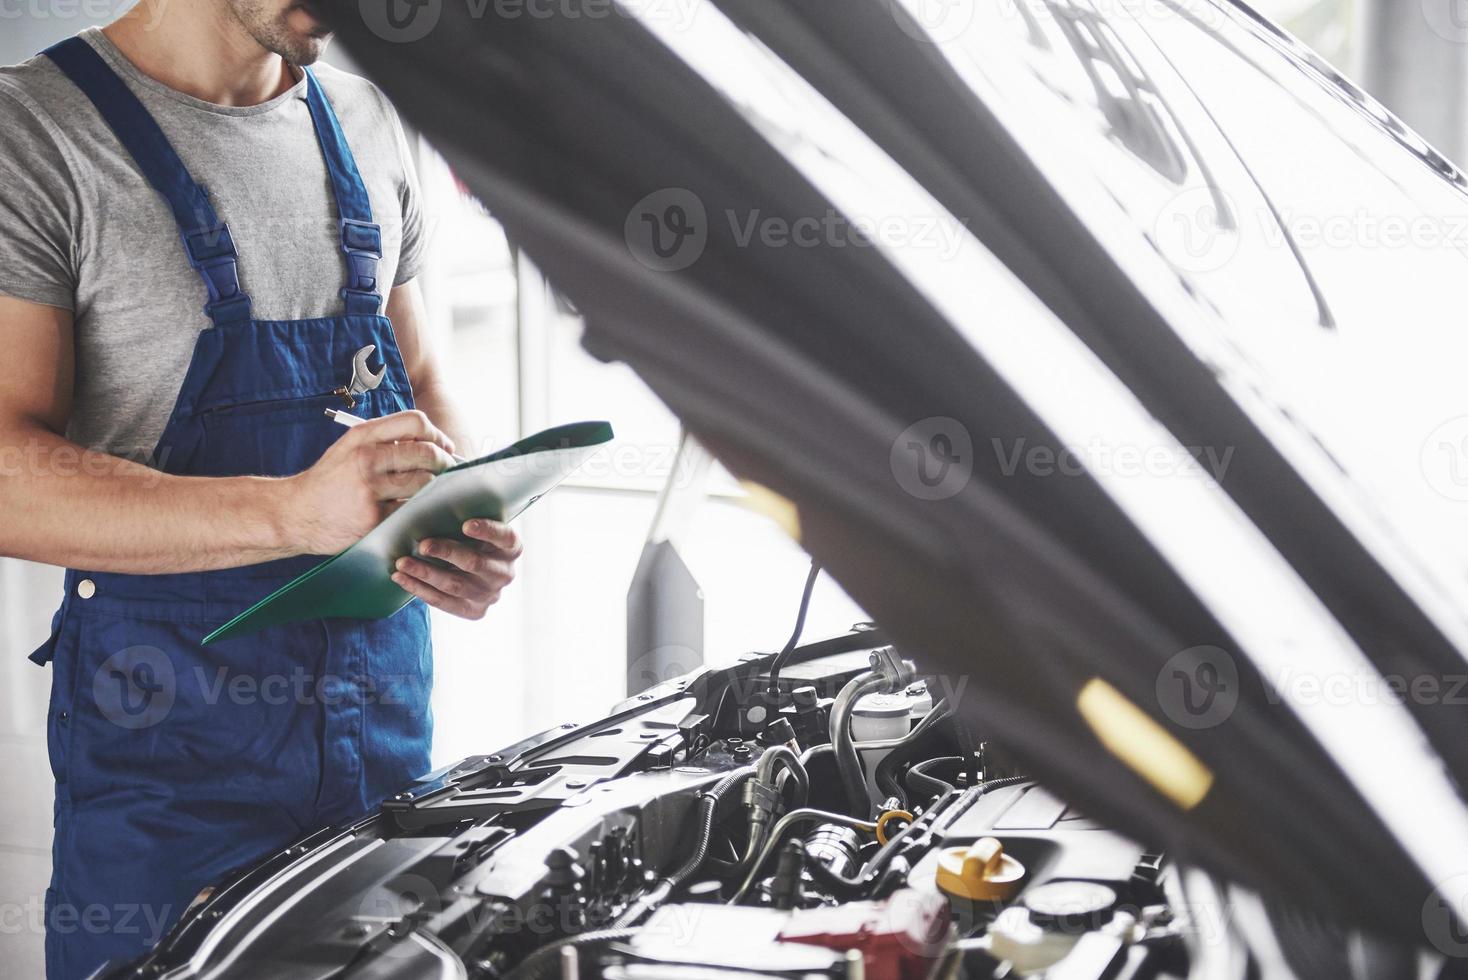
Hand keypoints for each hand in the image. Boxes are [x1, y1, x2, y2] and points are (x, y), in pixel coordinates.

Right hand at [282, 410, 456, 554]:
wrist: (294, 514)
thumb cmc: (329, 481)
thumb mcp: (349, 448)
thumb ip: (384, 441)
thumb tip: (432, 442)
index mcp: (362, 436)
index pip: (415, 422)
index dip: (437, 434)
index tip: (443, 446)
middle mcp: (366, 459)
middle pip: (426, 453)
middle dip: (445, 462)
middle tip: (447, 470)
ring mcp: (370, 490)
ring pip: (425, 483)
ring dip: (434, 487)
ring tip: (430, 490)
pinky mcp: (374, 519)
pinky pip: (412, 509)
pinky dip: (419, 509)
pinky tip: (415, 509)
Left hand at [392, 519, 521, 618]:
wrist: (472, 572)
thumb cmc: (467, 539)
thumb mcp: (473, 526)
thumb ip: (460, 516)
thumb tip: (427, 500)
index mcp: (511, 547)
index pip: (504, 537)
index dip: (487, 531)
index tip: (465, 525)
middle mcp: (505, 573)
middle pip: (475, 563)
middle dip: (446, 552)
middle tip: (422, 545)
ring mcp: (491, 595)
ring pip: (455, 585)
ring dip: (425, 573)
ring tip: (402, 563)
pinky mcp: (475, 611)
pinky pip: (443, 602)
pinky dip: (419, 589)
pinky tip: (401, 578)